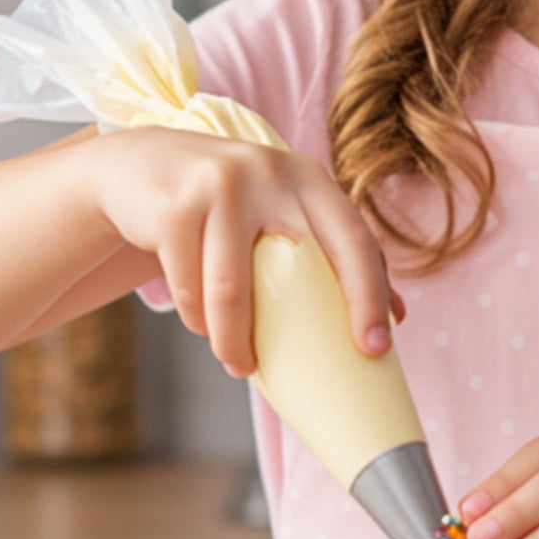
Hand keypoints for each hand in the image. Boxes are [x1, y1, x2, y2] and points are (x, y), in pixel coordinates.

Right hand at [79, 126, 400, 378]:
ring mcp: (220, 184)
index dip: (371, 294)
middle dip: (311, 325)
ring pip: (231, 288)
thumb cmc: (227, 204)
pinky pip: (188, 287)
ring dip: (233, 340)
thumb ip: (333, 250)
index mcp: (309, 179)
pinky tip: (201, 323)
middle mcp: (270, 171)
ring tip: (239, 363)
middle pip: (302, 260)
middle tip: (317, 373)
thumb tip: (398, 314)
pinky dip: (196, 318)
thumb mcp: (281, 210)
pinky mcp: (174, 205)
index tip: (377, 345)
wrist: (140, 165)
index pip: (355, 238)